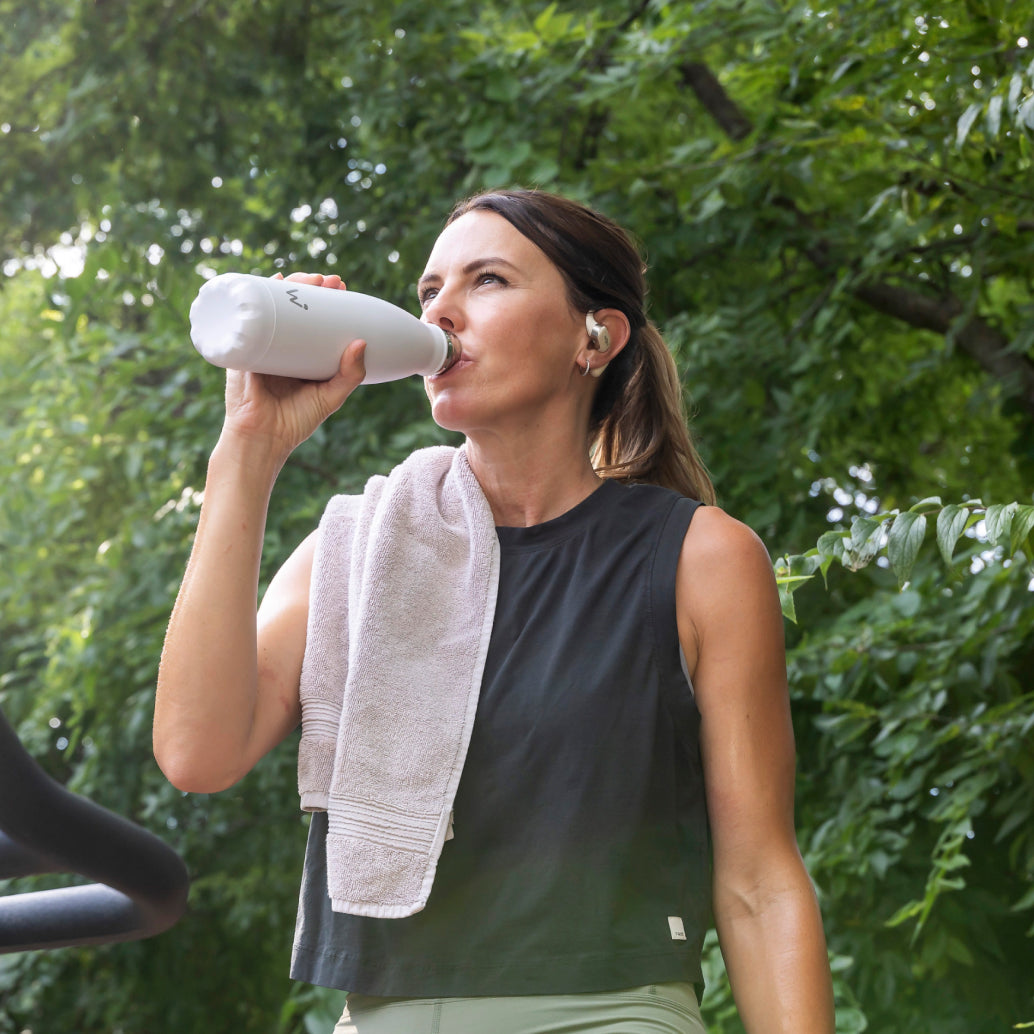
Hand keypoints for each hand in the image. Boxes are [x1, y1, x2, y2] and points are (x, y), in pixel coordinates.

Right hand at [221, 272, 366, 462]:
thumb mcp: (330, 396)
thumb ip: (349, 374)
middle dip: (309, 286)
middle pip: (291, 307)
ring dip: (287, 285)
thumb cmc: (294, 422)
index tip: (341, 287)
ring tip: (307, 277)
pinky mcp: (242, 349)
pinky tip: (268, 282)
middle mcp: (278, 345)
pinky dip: (254, 297)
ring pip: (271, 306)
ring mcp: (259, 345)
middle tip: (328, 280)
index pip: (312, 318)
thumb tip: (362, 342)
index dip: (325, 300)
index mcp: (298, 354)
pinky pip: (246, 318)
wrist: (263, 440)